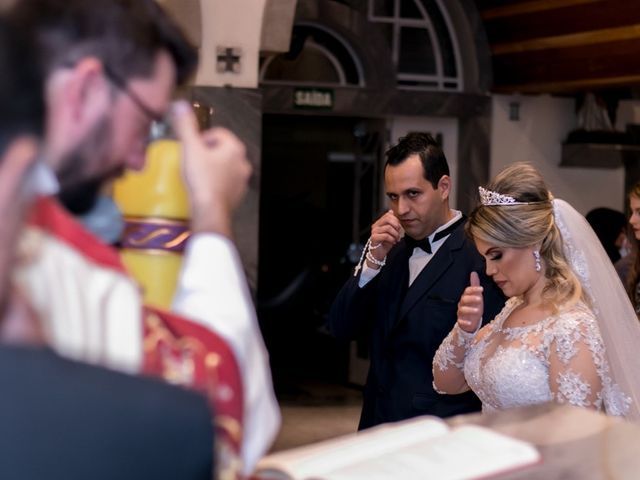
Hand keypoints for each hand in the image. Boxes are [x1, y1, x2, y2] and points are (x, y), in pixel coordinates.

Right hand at [171, 101, 251, 237]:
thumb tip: (180, 104)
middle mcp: (243, 161)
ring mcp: (243, 179)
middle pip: (222, 149)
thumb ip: (186, 126)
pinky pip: (226, 182)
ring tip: (197, 175)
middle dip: (207, 153)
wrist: (210, 210)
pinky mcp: (239, 194)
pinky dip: (217, 182)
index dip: (201, 138)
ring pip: (225, 166)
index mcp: (235, 147)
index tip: (191, 149)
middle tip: (192, 161)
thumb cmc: (201, 178)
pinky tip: (205, 187)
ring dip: (212, 167)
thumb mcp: (190, 148)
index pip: (217, 133)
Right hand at [366, 210, 400, 268]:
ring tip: (396, 239)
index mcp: (379, 222)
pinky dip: (392, 239)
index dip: (396, 220)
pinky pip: (385, 235)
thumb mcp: (391, 231)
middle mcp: (375, 225)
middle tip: (399, 233)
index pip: (389, 215)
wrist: (379, 254)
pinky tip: (393, 242)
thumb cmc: (385, 243)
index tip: (399, 228)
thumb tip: (391, 211)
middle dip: (396, 226)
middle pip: (388, 219)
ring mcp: (374, 231)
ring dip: (395, 234)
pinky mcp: (374, 238)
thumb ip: (392, 222)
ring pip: (388, 228)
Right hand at [457, 272, 483, 332]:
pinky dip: (464, 322)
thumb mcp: (476, 295)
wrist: (470, 320)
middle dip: (472, 298)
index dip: (474, 289)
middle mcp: (462, 304)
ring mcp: (461, 312)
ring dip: (469, 310)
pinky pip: (460, 321)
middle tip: (480, 299)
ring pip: (462, 310)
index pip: (468, 291)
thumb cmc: (474, 306)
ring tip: (477, 311)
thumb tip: (473, 273)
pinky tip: (469, 323)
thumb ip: (474, 285)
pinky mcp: (460, 321)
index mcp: (466, 296)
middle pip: (464, 299)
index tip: (482, 288)